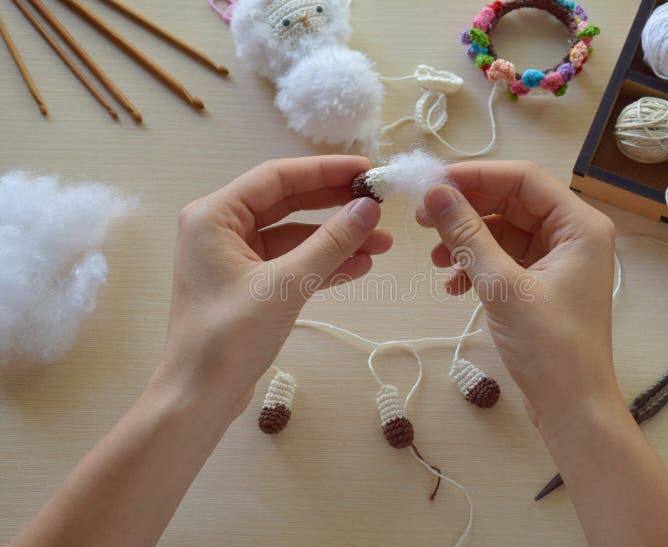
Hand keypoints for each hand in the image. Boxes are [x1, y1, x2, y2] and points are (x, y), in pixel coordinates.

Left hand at [151, 156, 391, 423]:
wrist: (200, 398)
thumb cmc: (230, 337)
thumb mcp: (286, 285)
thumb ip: (330, 242)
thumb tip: (369, 207)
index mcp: (214, 216)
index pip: (277, 178)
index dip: (326, 171)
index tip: (367, 171)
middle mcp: (221, 229)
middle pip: (288, 203)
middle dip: (335, 206)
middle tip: (379, 204)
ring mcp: (235, 258)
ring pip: (294, 236)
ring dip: (336, 239)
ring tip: (382, 244)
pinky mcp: (249, 286)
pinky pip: (292, 263)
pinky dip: (323, 264)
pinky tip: (360, 266)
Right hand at [417, 161, 622, 438]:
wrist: (572, 407)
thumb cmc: (549, 346)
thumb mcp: (502, 286)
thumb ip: (468, 235)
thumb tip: (435, 193)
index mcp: (579, 225)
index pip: (524, 179)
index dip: (476, 176)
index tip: (431, 184)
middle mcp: (572, 235)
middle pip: (511, 202)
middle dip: (466, 210)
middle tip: (423, 218)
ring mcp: (557, 260)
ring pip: (503, 231)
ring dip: (467, 241)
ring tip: (435, 258)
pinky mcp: (541, 283)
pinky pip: (504, 258)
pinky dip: (476, 265)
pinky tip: (453, 285)